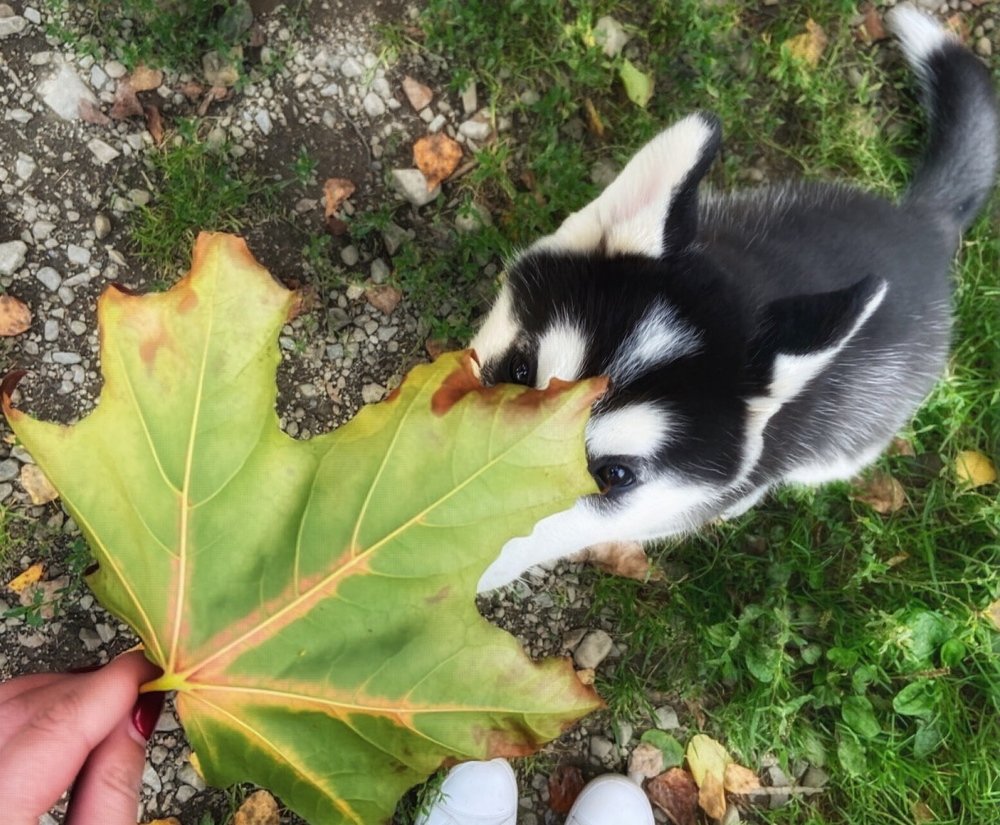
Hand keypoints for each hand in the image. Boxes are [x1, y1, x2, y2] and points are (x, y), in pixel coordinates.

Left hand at [0, 651, 163, 824]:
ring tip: (105, 710)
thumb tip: (135, 718)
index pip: (56, 723)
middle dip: (87, 689)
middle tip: (138, 690)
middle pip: (21, 705)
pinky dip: (30, 714)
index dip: (113, 685)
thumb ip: (112, 789)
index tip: (150, 668)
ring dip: (59, 697)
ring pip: (2, 704)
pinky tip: (64, 726)